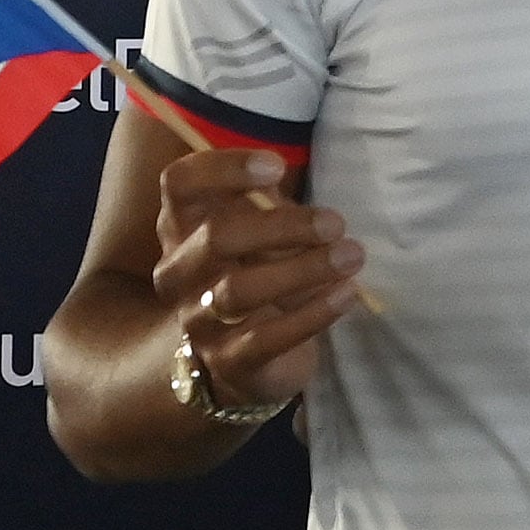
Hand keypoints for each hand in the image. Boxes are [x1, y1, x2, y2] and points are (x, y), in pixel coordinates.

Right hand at [151, 149, 360, 408]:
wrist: (246, 359)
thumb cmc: (258, 273)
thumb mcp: (261, 230)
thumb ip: (268, 202)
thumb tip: (291, 175)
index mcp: (182, 227)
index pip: (180, 185)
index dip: (223, 169)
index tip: (276, 167)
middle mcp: (178, 273)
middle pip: (216, 238)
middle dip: (282, 227)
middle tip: (335, 223)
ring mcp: (198, 320)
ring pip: (238, 291)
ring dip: (302, 270)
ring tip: (351, 256)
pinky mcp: (228, 363)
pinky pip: (265, 338)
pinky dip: (312, 314)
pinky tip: (346, 294)